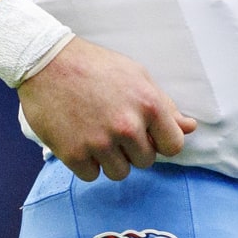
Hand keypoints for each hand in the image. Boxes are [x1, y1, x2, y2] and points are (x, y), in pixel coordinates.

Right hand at [17, 37, 198, 181]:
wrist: (47, 62)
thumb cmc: (95, 66)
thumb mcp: (137, 76)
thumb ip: (165, 106)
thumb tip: (190, 128)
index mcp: (148, 104)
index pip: (173, 146)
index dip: (161, 142)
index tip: (148, 135)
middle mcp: (127, 126)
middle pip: (145, 161)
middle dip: (133, 149)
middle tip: (114, 127)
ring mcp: (100, 142)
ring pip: (119, 172)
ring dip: (110, 159)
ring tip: (97, 133)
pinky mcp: (74, 154)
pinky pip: (91, 176)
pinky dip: (86, 163)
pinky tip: (80, 139)